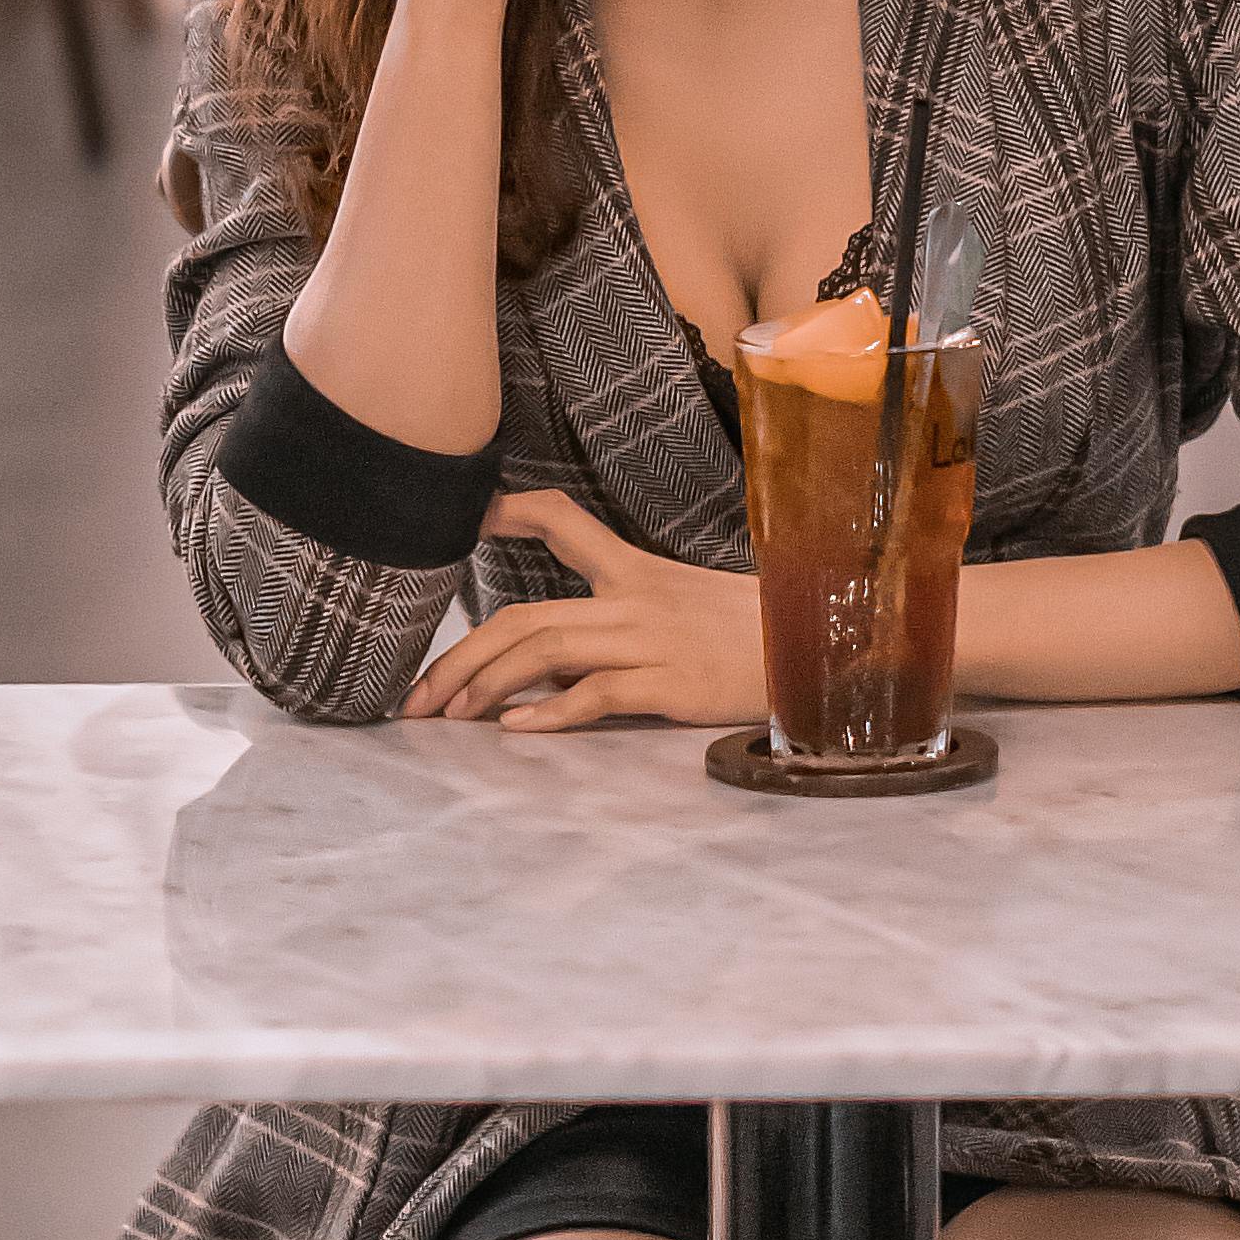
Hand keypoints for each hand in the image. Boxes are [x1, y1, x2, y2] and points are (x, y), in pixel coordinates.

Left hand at [405, 487, 767, 731]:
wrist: (821, 650)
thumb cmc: (754, 633)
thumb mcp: (686, 603)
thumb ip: (623, 619)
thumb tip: (556, 659)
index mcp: (638, 570)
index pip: (563, 520)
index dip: (509, 511)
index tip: (466, 518)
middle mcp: (635, 599)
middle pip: (525, 615)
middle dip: (460, 655)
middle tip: (418, 695)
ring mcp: (651, 641)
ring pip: (547, 650)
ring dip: (487, 685)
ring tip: (451, 716)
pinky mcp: (671, 684)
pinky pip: (596, 694)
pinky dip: (550, 712)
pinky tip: (515, 728)